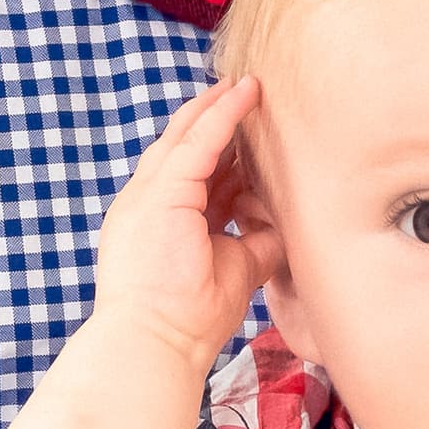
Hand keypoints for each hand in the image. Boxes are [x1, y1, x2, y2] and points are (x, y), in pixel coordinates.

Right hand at [81, 75, 267, 372]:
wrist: (157, 343)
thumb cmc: (189, 322)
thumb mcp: (234, 271)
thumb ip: (255, 241)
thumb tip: (282, 223)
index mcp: (159, 224)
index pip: (189, 177)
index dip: (218, 153)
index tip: (247, 136)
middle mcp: (146, 204)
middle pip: (182, 148)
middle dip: (214, 121)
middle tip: (247, 94)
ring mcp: (148, 195)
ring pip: (186, 136)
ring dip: (219, 108)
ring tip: (250, 85)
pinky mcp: (161, 191)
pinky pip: (198, 139)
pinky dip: (223, 114)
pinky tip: (247, 93)